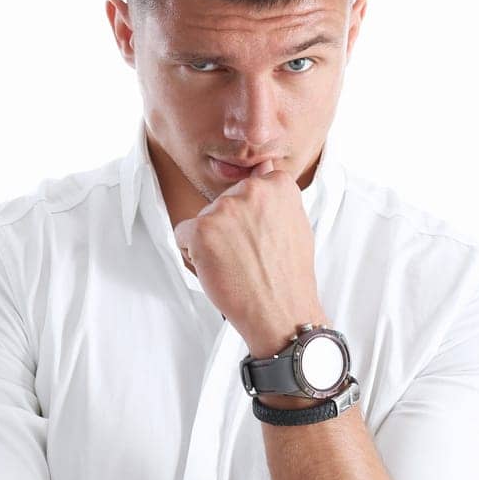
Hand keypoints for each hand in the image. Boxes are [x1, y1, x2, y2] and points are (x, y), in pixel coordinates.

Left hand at [172, 160, 324, 353]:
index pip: (248, 189)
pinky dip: (194, 255)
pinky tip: (219, 270)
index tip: (262, 239)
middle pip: (223, 203)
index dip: (250, 219)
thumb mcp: (295, 225)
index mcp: (277, 185)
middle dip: (229, 229)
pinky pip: (183, 235)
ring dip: (212, 243)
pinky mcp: (201, 229)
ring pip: (202, 220)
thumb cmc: (288, 276)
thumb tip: (264, 166)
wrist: (282, 313)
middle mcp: (251, 189)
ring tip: (237, 265)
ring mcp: (224, 208)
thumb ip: (275, 196)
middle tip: (250, 256)